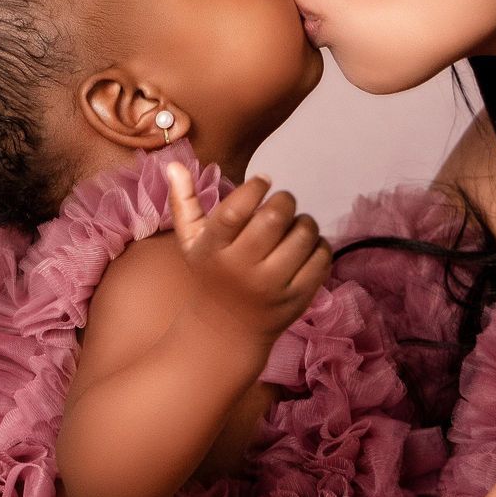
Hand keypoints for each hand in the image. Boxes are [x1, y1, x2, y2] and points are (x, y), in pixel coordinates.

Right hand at [164, 163, 332, 349]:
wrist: (226, 331)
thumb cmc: (211, 275)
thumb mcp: (191, 242)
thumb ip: (184, 202)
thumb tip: (175, 164)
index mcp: (214, 250)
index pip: (236, 209)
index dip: (256, 187)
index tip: (263, 182)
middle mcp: (242, 268)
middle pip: (275, 217)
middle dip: (284, 200)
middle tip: (282, 203)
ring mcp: (272, 285)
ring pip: (303, 234)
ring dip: (304, 221)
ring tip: (294, 225)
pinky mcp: (297, 298)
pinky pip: (321, 257)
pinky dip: (318, 244)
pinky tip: (305, 247)